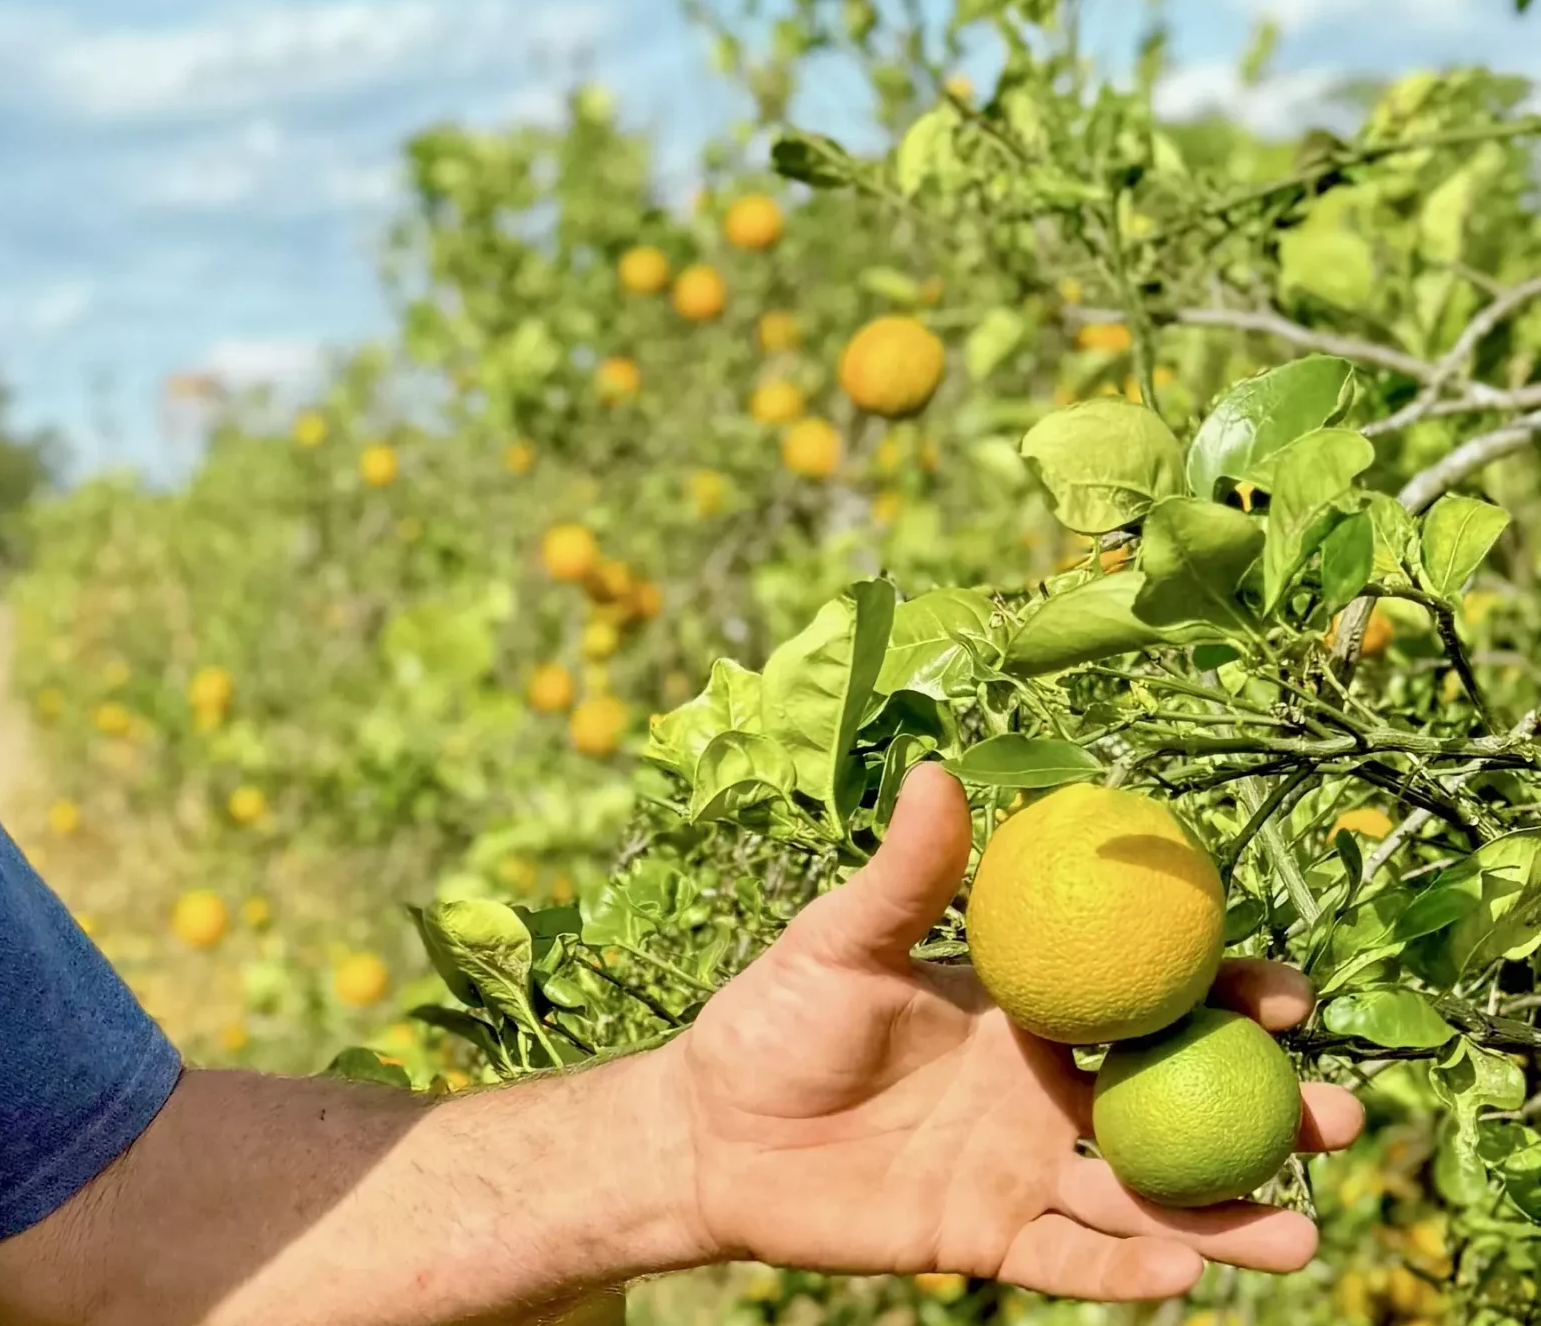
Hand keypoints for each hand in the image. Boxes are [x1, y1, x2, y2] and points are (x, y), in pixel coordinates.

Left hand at [662, 763, 1365, 1300]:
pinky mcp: (986, 1240)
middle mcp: (1045, 1095)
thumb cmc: (770, 1021)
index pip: (1151, 1004)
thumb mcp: (837, 943)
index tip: (1290, 996)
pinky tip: (1184, 1269)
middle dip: (1265, 1113)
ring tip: (1299, 1232)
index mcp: (1028, 1015)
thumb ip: (903, 877)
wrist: (708, 1129)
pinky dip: (1128, 1270)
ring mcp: (1022, 1170)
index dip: (1227, 1000)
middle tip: (1335, 1116)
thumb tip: (942, 774)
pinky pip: (1072, 1260)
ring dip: (1227, 1216)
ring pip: (1147, 1197)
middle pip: (1178, 1105)